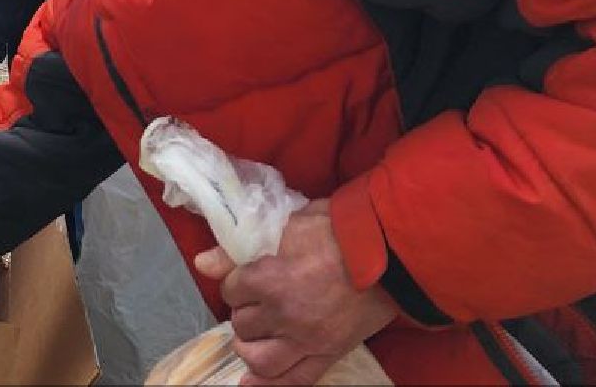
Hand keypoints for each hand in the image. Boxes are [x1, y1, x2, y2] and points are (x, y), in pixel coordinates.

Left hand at [193, 200, 397, 385]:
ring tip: (258, 334)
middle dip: (245, 311)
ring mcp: (309, 340)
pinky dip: (271, 385)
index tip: (248, 276)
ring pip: (260, 359)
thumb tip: (202, 263)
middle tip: (257, 301)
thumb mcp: (288, 226)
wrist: (393, 252)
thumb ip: (240, 249)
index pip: (231, 290)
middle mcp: (286, 316)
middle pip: (243, 325)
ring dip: (252, 347)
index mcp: (272, 280)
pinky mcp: (331, 353)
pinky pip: (297, 380)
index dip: (237, 281)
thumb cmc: (340, 230)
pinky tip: (252, 383)